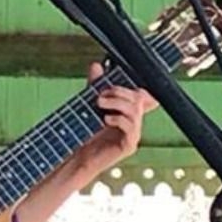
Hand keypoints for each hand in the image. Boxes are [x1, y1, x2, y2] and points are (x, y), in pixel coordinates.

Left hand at [74, 63, 156, 177]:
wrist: (78, 156)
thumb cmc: (86, 132)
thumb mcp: (89, 104)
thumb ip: (95, 86)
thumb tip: (96, 65)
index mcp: (128, 112)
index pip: (142, 95)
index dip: (135, 87)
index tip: (112, 84)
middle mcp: (134, 122)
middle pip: (139, 99)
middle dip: (119, 92)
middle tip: (100, 94)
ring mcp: (133, 135)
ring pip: (135, 112)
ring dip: (117, 103)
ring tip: (99, 103)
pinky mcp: (128, 146)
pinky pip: (132, 129)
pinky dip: (119, 120)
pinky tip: (105, 118)